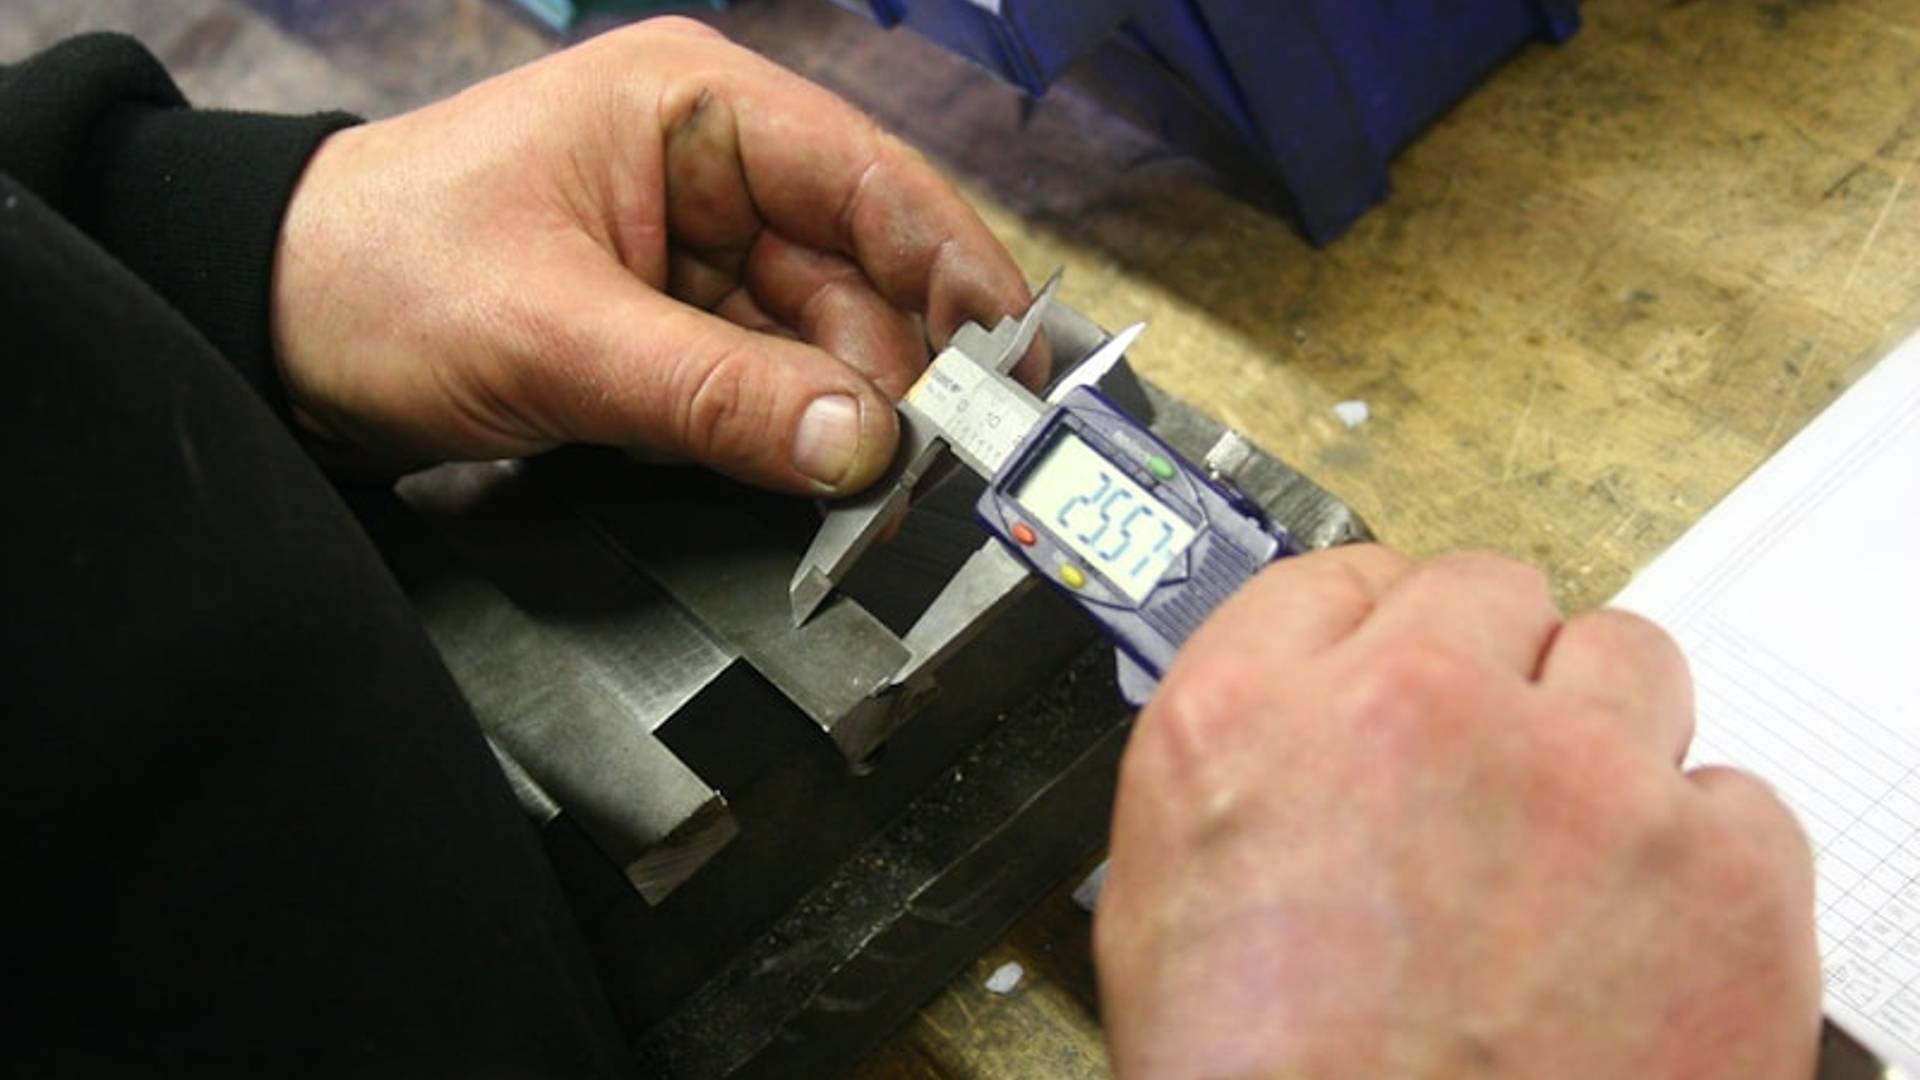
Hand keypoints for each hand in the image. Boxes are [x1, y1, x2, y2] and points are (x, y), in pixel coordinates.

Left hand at [270, 17, 1041, 491]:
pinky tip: (814, 485)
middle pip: (860, 275)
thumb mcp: (554, 335)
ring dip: (847, 420)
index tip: (1012, 359)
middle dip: (898, 374)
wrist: (268, 331)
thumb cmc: (375, 275)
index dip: (955, 268)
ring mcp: (696, 255)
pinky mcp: (675, 328)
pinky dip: (792, 438)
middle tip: (933, 470)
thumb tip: (861, 445)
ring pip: (822, 343)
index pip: (868, 179)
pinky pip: (768, 386)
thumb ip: (715, 395)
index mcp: (693, 110)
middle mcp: (713, 171)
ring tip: (871, 497)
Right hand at [1096, 548, 1820, 1077]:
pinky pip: (1735, 797)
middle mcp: (1415, 711)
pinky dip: (1699, 861)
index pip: (1340, 576)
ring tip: (1570, 859)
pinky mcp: (1723, 870)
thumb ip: (1238, 760)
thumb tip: (1303, 705)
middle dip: (1489, 671)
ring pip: (1626, 659)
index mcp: (1252, 719)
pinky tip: (1638, 941)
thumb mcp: (1158, 904)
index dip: (1377, 630)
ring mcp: (1582, 780)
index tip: (1408, 662)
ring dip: (1599, 738)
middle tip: (1488, 775)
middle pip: (1488, 590)